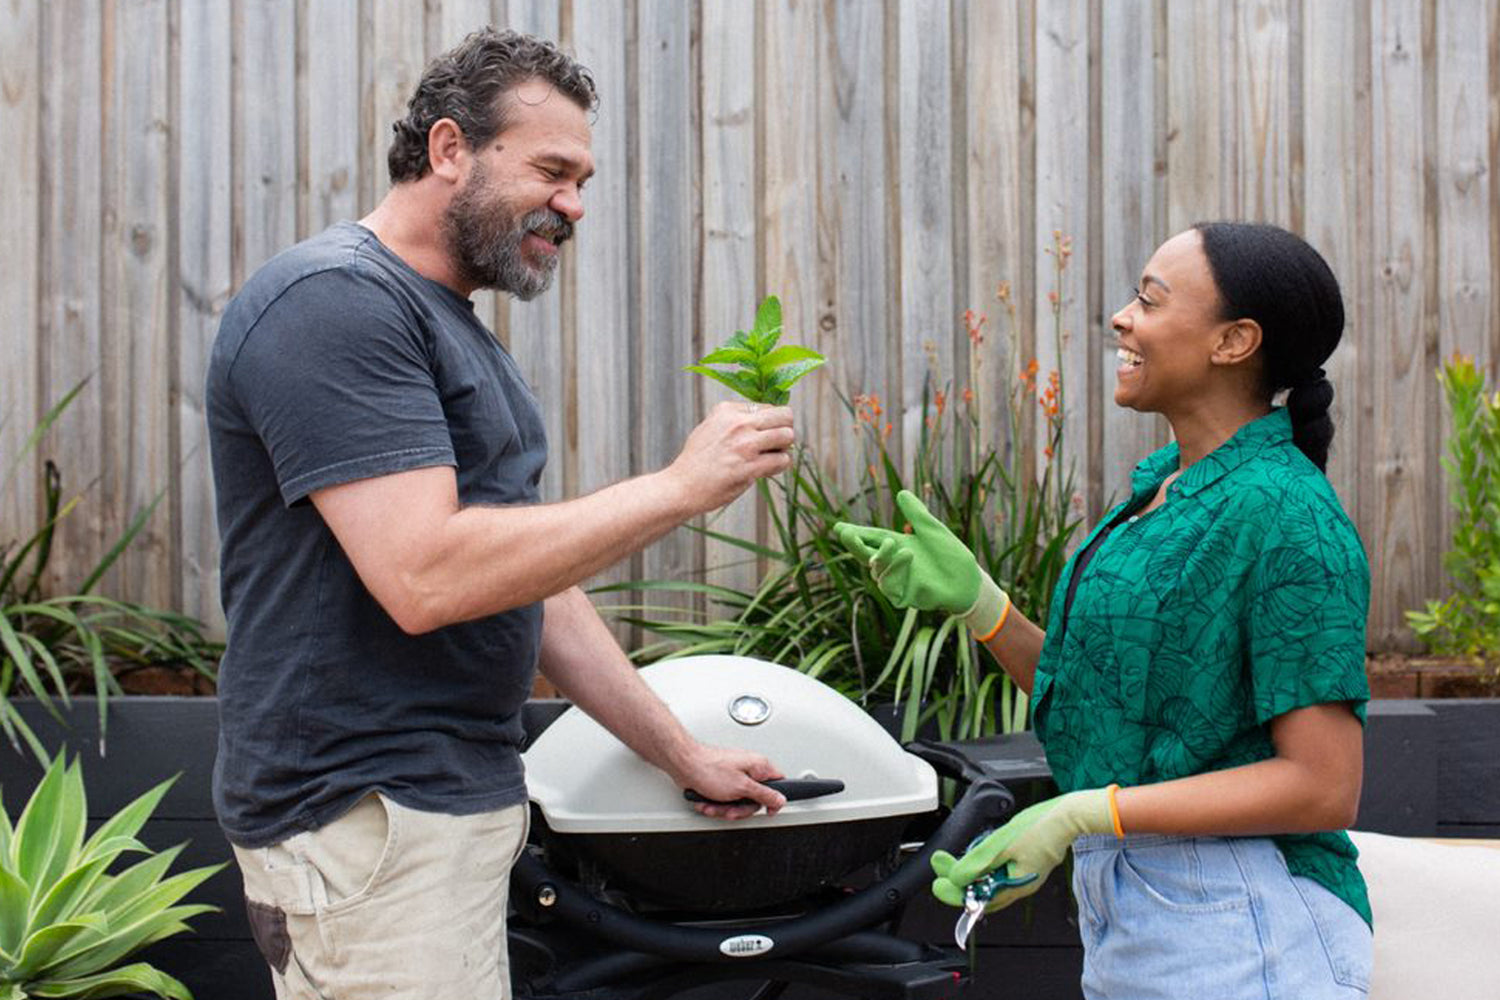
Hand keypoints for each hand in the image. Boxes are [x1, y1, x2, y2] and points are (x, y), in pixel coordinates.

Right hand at [666, 402, 794, 513]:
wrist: (681, 487)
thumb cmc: (697, 461)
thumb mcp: (710, 427)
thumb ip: (734, 420)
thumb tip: (765, 419)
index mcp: (727, 410)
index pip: (768, 407)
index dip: (771, 422)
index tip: (764, 435)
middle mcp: (738, 423)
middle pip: (784, 416)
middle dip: (785, 430)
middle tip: (776, 444)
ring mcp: (745, 445)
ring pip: (787, 436)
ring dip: (783, 448)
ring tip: (771, 457)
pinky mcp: (750, 467)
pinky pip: (782, 460)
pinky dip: (779, 466)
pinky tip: (766, 470)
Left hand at [672, 742, 786, 820]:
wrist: (684, 765)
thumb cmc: (709, 769)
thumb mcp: (742, 787)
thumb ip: (764, 795)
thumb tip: (780, 800)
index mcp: (759, 766)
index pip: (779, 783)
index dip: (774, 800)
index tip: (768, 811)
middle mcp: (748, 769)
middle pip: (755, 799)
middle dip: (740, 809)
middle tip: (731, 808)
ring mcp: (734, 776)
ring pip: (738, 802)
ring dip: (724, 808)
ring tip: (713, 804)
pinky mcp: (722, 782)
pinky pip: (725, 799)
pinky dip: (715, 804)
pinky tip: (707, 802)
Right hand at [835, 490, 1008, 634]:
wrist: (969, 580)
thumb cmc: (952, 555)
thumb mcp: (933, 530)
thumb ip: (917, 514)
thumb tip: (901, 493)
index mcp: (897, 546)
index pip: (871, 539)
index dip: (855, 534)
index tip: (839, 527)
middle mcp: (894, 564)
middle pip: (866, 555)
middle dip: (855, 545)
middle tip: (846, 533)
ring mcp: (898, 581)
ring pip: (877, 572)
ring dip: (882, 557)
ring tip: (894, 543)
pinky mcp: (905, 597)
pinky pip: (890, 588)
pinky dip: (894, 573)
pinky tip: (905, 557)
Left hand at [930, 788, 1114, 911]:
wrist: (1068, 814)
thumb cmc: (1042, 827)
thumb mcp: (1002, 844)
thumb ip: (977, 862)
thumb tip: (955, 878)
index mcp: (1016, 886)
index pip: (979, 899)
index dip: (955, 893)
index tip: (937, 884)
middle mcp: (1021, 884)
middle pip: (984, 892)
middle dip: (960, 882)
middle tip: (941, 868)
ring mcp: (1025, 874)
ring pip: (991, 881)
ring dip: (973, 872)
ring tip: (955, 861)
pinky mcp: (1027, 862)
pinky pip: (1001, 870)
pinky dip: (987, 865)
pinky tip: (980, 853)